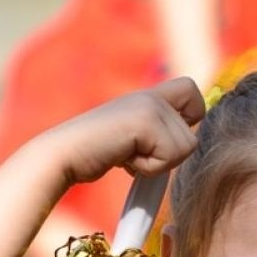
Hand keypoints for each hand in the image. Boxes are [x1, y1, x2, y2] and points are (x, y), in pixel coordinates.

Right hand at [43, 77, 204, 186]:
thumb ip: (158, 131)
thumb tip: (190, 138)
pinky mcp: (144, 121)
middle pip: (192, 137)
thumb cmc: (97, 153)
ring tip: (127, 154)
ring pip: (185, 148)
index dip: (190, 116)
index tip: (162, 136)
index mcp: (149, 95)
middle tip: (135, 151)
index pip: (191, 89)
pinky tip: (124, 158)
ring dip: (157, 163)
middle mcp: (151, 95)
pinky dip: (149, 167)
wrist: (64, 155)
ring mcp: (148, 105)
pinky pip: (170, 156)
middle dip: (168, 155)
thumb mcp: (134, 136)